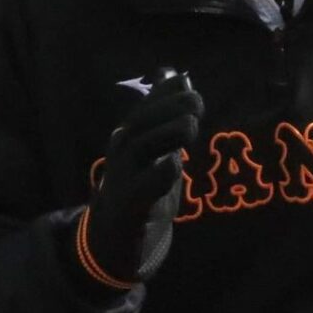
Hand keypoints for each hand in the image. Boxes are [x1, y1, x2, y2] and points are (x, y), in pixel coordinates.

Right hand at [81, 70, 203, 285]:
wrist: (115, 238)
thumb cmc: (140, 185)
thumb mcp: (155, 147)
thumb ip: (166, 115)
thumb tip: (176, 75)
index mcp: (128, 137)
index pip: (145, 107)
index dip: (165, 93)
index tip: (187, 84)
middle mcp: (121, 154)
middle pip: (139, 122)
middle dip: (168, 108)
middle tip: (197, 103)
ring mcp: (122, 179)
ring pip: (139, 149)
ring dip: (167, 133)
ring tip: (191, 126)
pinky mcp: (128, 207)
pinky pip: (142, 188)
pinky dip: (161, 173)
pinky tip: (176, 163)